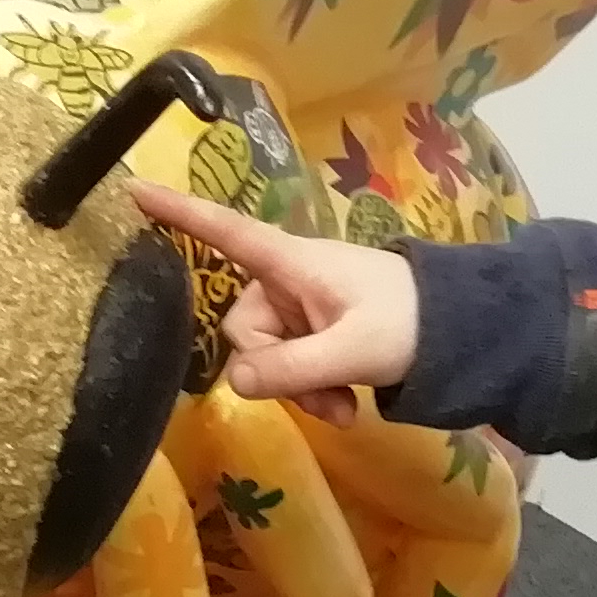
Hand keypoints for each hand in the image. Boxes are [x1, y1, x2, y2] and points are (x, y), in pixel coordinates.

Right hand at [129, 182, 421, 407]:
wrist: (465, 332)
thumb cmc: (410, 324)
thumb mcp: (351, 351)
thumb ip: (291, 368)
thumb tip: (235, 381)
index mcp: (292, 262)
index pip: (225, 231)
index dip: (179, 213)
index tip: (130, 189)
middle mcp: (288, 279)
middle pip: (244, 328)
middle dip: (276, 370)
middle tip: (327, 402)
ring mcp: (302, 306)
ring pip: (268, 355)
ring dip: (299, 388)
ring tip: (345, 407)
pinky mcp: (317, 329)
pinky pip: (291, 363)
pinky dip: (313, 388)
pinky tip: (348, 405)